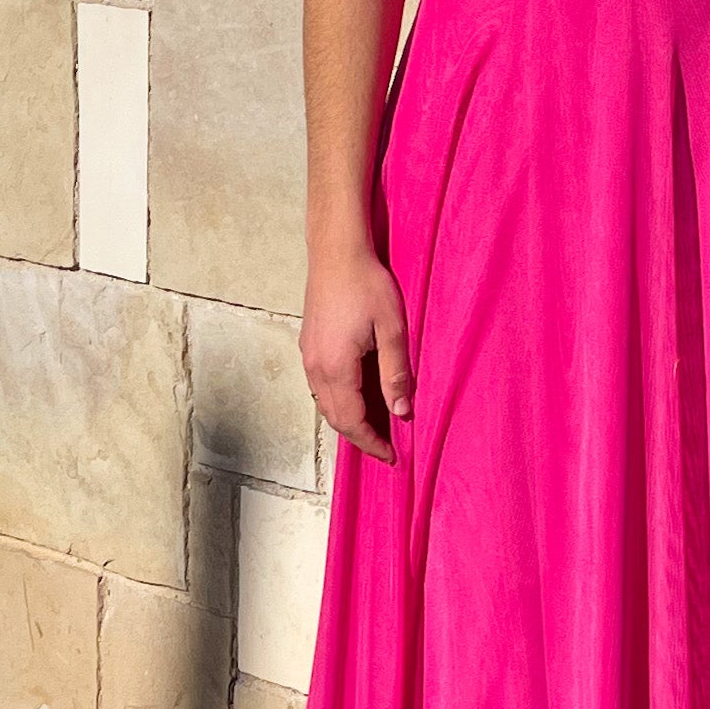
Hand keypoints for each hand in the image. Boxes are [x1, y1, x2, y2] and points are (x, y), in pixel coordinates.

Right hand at [301, 245, 412, 464]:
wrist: (336, 252)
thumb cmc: (367, 285)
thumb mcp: (392, 329)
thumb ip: (396, 373)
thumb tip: (402, 411)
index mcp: (336, 367)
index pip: (352, 420)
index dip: (371, 442)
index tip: (391, 456)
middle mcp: (315, 368)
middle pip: (334, 418)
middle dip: (359, 437)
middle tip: (385, 447)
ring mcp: (307, 356)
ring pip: (324, 404)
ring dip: (347, 420)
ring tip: (374, 427)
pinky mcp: (308, 346)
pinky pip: (320, 387)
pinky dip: (338, 402)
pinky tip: (356, 398)